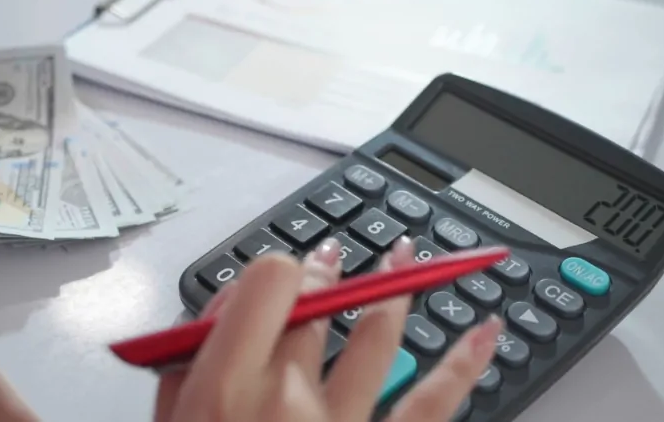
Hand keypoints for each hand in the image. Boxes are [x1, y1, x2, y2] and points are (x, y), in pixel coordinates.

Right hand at [154, 236, 502, 421]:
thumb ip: (177, 376)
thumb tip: (206, 324)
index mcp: (224, 388)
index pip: (268, 282)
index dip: (273, 273)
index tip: (274, 283)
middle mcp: (287, 400)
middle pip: (318, 305)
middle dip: (323, 277)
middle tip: (331, 262)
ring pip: (378, 335)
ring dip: (395, 289)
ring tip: (406, 258)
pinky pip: (431, 405)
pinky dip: (464, 365)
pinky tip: (486, 332)